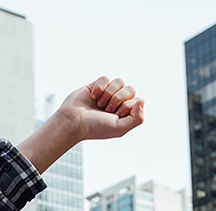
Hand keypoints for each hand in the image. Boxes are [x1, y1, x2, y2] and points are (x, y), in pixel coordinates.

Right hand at [18, 76, 143, 173]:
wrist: (73, 122)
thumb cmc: (95, 128)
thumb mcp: (120, 128)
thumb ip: (137, 118)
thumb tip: (142, 100)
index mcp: (125, 113)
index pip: (137, 100)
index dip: (126, 106)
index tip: (114, 115)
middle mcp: (118, 102)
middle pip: (130, 89)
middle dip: (118, 99)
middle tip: (106, 109)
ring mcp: (107, 93)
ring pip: (119, 81)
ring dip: (108, 93)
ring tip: (99, 103)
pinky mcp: (96, 85)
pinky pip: (106, 78)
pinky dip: (99, 87)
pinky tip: (92, 96)